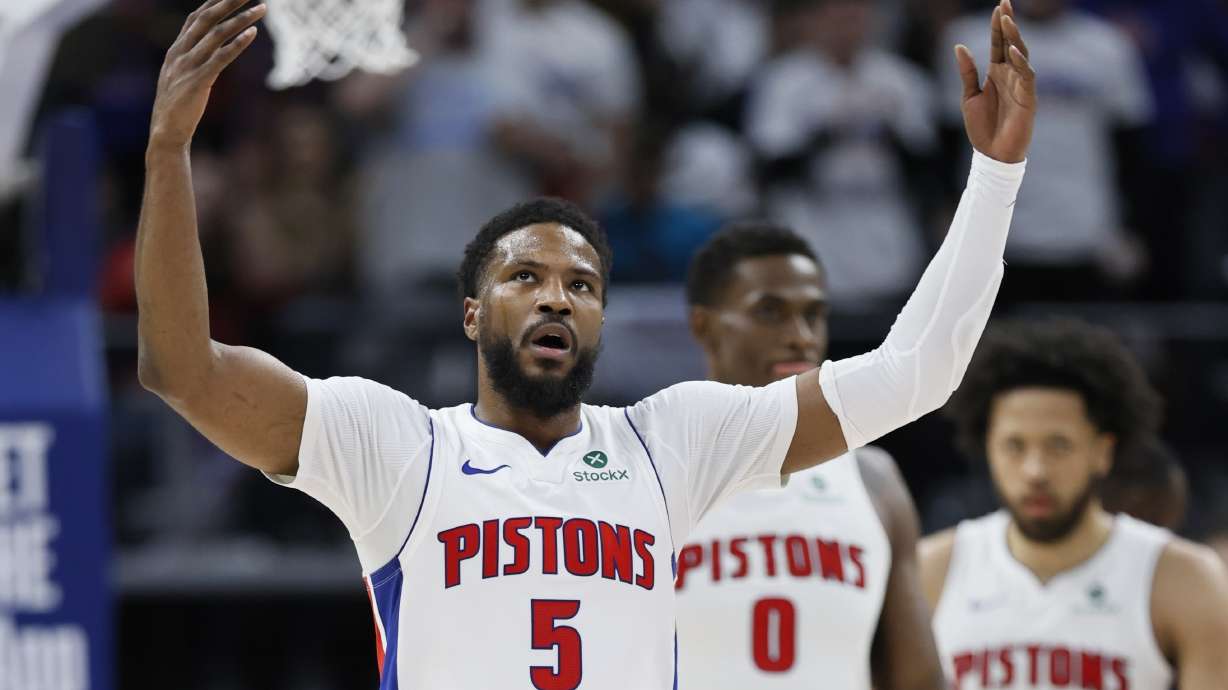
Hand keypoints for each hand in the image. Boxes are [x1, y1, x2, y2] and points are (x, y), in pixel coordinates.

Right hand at [149, 0, 265, 148]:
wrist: (166, 132)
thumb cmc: (177, 107)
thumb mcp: (180, 77)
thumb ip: (192, 61)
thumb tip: (209, 51)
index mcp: (176, 50)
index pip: (196, 18)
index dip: (214, 2)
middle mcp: (181, 53)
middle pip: (207, 19)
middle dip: (229, 2)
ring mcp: (188, 66)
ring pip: (217, 35)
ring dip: (241, 19)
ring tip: (262, 8)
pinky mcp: (199, 81)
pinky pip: (220, 58)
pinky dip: (237, 44)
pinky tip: (252, 34)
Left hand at [955, 0, 1035, 163]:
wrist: (992, 155)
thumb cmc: (981, 128)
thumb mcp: (968, 97)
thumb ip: (967, 72)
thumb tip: (959, 46)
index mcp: (996, 73)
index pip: (998, 44)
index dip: (998, 25)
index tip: (998, 5)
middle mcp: (1010, 75)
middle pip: (1011, 43)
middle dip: (1008, 24)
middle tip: (1005, 4)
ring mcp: (1021, 85)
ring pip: (1021, 55)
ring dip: (1014, 37)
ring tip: (1006, 20)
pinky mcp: (1028, 98)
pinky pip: (1027, 76)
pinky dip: (1021, 62)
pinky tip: (1013, 51)